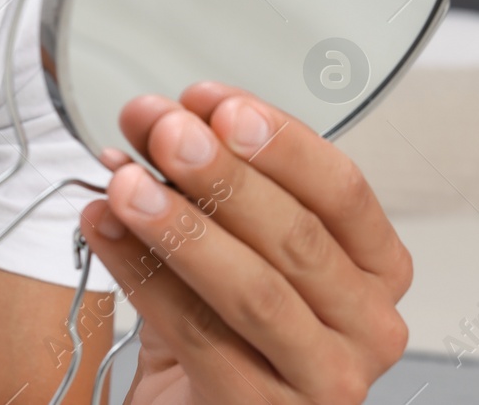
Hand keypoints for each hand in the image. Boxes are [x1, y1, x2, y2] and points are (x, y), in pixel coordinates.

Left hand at [80, 82, 411, 404]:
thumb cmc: (225, 323)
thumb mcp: (226, 238)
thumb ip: (202, 180)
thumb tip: (158, 119)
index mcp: (374, 266)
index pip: (343, 189)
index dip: (278, 139)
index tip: (214, 102)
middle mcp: (366, 325)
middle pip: (297, 237)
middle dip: (223, 174)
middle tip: (164, 131)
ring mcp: (324, 378)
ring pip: (254, 291)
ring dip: (181, 226)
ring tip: (125, 183)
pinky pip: (200, 335)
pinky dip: (143, 275)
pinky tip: (104, 231)